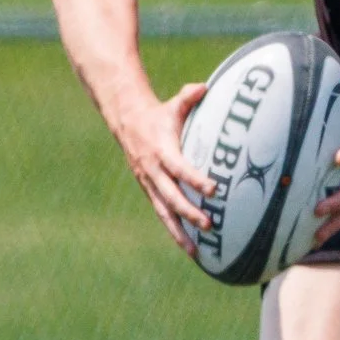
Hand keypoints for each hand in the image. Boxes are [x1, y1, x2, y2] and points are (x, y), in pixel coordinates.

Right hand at [122, 82, 215, 255]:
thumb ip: (189, 97)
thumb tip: (205, 87)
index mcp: (162, 151)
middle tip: (209, 224)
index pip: (180, 168)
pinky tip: (188, 247)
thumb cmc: (158, 114)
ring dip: (180, 232)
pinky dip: (174, 230)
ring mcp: (149, 183)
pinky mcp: (149, 190)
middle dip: (190, 212)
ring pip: (165, 212)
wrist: (126, 122)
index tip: (213, 189)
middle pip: (172, 196)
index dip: (195, 179)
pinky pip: (162, 213)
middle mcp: (153, 171)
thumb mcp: (172, 104)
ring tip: (196, 252)